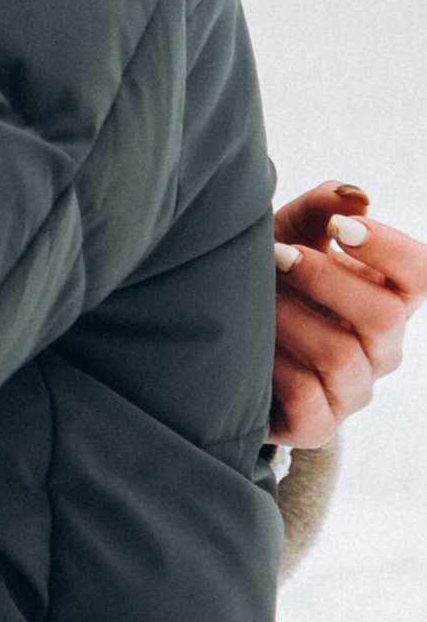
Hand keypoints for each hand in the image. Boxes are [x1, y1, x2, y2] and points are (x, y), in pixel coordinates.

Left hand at [272, 181, 426, 446]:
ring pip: (342, 357)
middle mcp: (381, 349)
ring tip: (255, 301)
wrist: (215, 335)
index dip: (390, 249)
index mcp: (386, 298)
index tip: (341, 228)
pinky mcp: (316, 425)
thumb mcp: (287, 233)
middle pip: (385, 317)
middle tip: (274, 255)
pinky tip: (252, 345)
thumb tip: (355, 197)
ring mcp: (353, 391)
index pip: (422, 275)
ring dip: (291, 319)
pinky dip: (276, 368)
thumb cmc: (266, 276)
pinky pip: (309, 399)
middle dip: (324, 279)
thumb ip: (321, 209)